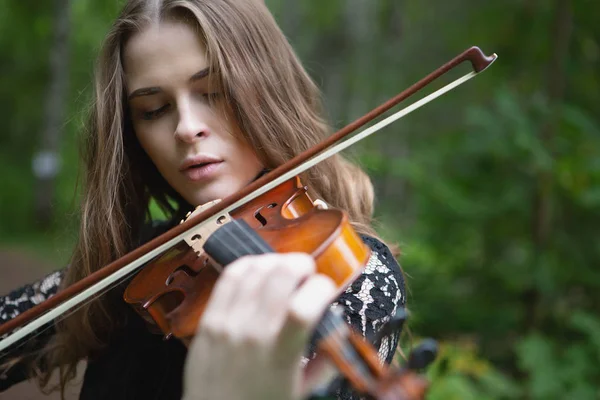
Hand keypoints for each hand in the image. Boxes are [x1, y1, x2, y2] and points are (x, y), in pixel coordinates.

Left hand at [182, 252, 336, 399]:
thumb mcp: (301, 392)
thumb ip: (325, 362)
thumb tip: (338, 330)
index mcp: (280, 355)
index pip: (305, 306)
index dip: (323, 288)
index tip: (327, 291)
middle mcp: (253, 333)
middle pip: (281, 274)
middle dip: (303, 265)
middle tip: (308, 274)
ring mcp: (228, 323)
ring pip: (256, 268)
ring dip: (277, 262)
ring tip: (284, 271)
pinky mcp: (210, 318)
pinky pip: (229, 276)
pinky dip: (249, 265)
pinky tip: (259, 270)